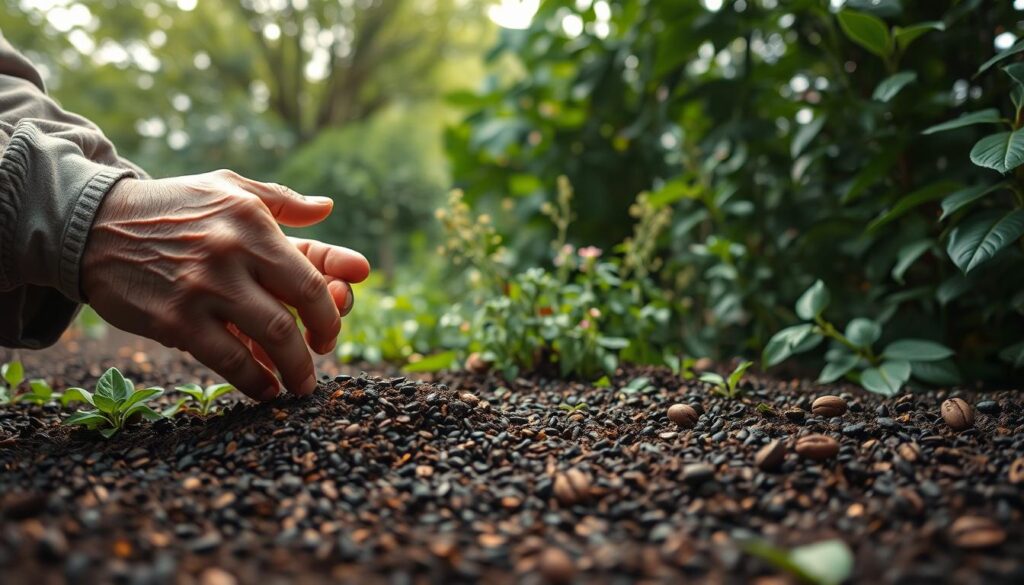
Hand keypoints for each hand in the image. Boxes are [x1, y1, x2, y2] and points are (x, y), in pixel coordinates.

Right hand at [81, 169, 369, 399]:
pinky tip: (266, 389)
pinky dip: (255, 380)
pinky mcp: (174, 321)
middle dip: (321, 338)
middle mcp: (232, 254)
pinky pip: (228, 360)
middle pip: (297, 308)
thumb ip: (281, 200)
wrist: (93, 226)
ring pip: (271, 338)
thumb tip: (327, 208)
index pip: (311, 270)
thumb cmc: (172, 208)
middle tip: (321, 353)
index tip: (338, 316)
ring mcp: (203, 290)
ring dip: (294, 367)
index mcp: (252, 221)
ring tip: (300, 383)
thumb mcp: (227, 188)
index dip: (334, 302)